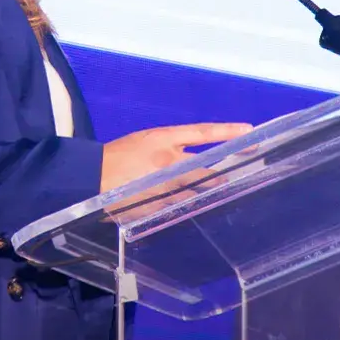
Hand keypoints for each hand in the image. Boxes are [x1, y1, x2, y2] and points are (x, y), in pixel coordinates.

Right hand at [99, 122, 253, 193]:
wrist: (90, 178)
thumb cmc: (116, 156)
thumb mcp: (144, 141)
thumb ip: (170, 149)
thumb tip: (193, 160)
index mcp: (163, 139)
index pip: (203, 133)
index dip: (227, 131)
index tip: (249, 131)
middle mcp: (168, 162)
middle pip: (207, 171)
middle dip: (222, 176)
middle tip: (235, 177)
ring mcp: (164, 187)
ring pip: (195, 192)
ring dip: (204, 193)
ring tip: (215, 194)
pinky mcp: (157, 206)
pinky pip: (178, 207)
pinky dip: (184, 206)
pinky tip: (185, 208)